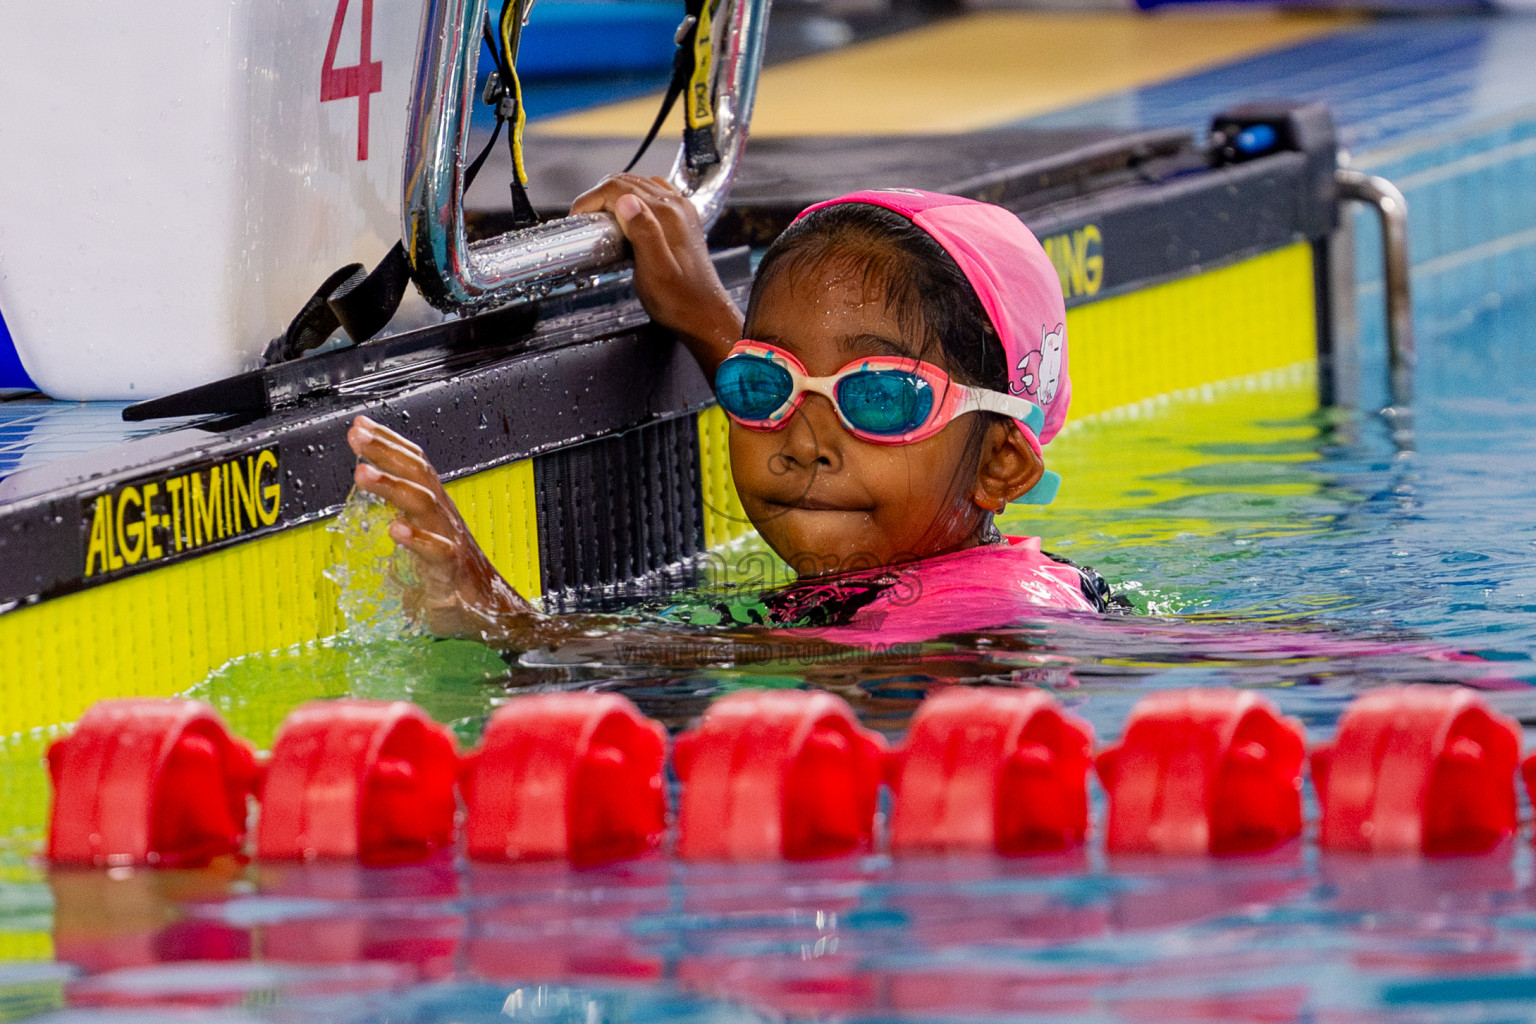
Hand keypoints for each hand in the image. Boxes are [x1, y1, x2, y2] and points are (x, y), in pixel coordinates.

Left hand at [346, 415, 532, 638]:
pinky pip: (436, 551)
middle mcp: (444, 518)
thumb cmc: (454, 580)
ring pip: (423, 504)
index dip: (390, 443)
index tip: (361, 424)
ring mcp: (450, 541)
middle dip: (386, 451)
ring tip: (362, 472)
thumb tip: (374, 520)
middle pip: (418, 474)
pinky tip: (395, 529)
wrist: (494, 614)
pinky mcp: (452, 572)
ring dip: (392, 485)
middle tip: (356, 434)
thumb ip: (404, 528)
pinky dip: (417, 539)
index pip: (415, 466)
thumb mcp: (422, 546)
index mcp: (435, 509)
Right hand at [571, 174, 742, 379]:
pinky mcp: (683, 220)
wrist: (705, 315)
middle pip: (628, 181)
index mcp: (667, 216)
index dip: (592, 198)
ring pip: (640, 185)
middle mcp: (677, 207)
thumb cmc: (680, 301)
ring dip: (616, 194)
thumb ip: (643, 233)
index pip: (619, 188)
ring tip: (600, 217)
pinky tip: (627, 215)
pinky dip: (634, 198)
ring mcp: (682, 211)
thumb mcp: (655, 272)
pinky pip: (654, 195)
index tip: (578, 216)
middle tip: (584, 218)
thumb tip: (626, 201)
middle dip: (600, 195)